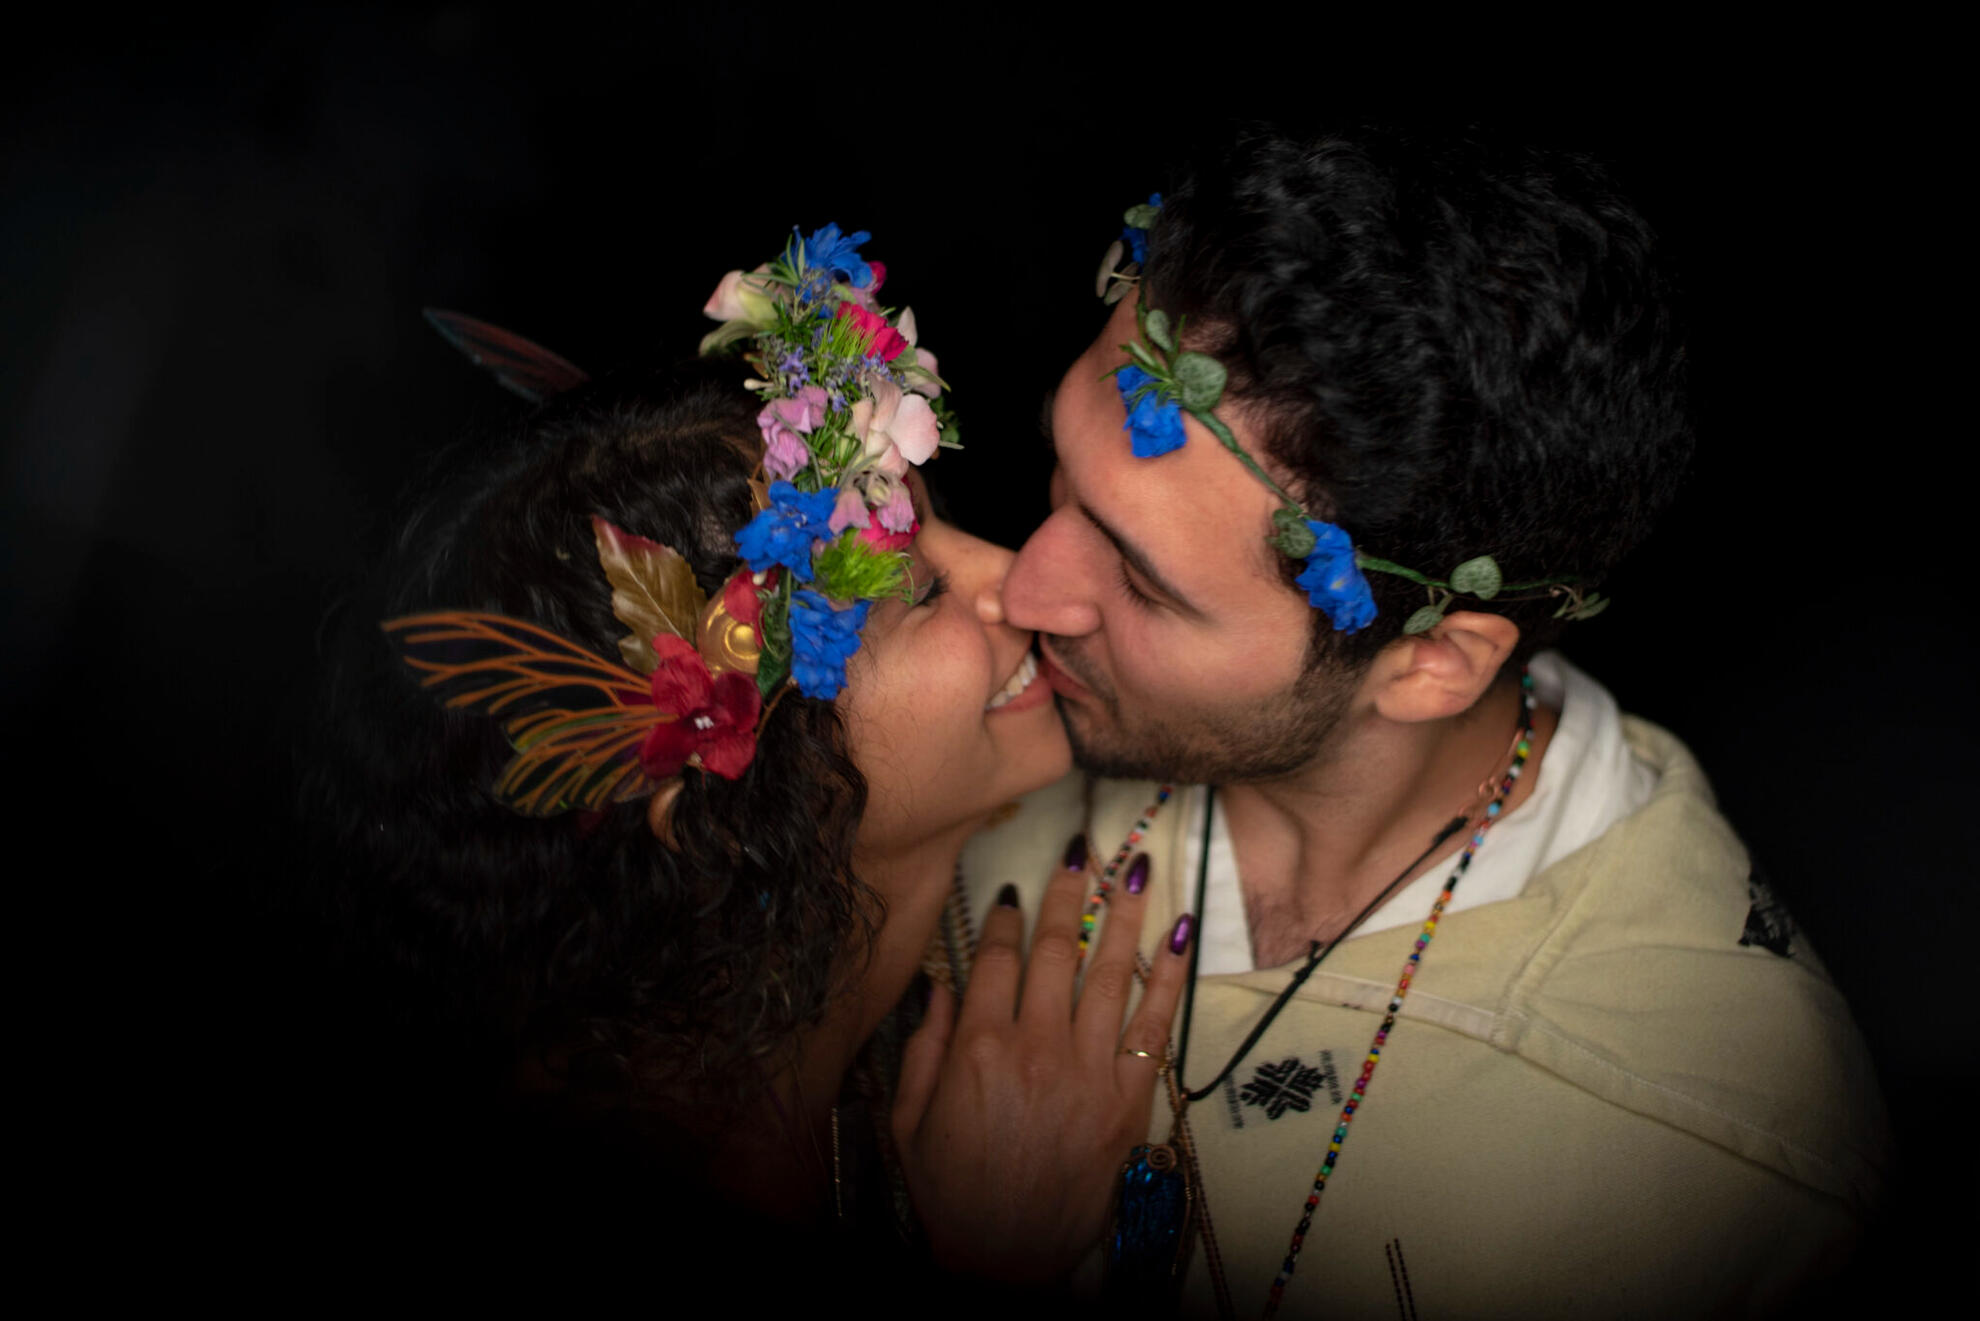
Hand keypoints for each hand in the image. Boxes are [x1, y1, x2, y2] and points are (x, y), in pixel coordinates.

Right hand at [891, 841, 1192, 1282]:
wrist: (1002, 1257)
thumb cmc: (952, 1193)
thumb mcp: (909, 1120)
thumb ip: (922, 1047)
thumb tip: (938, 986)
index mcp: (977, 1048)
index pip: (993, 957)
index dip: (1001, 916)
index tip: (1009, 889)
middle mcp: (1035, 1047)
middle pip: (1053, 949)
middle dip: (1066, 891)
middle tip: (1079, 848)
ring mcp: (1086, 1072)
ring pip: (1108, 973)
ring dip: (1121, 915)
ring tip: (1131, 869)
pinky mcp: (1126, 1101)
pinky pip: (1154, 1025)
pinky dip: (1169, 976)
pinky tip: (1179, 934)